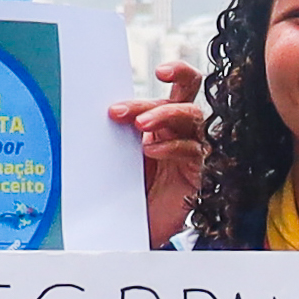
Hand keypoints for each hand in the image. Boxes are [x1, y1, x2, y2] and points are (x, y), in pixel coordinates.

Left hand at [109, 62, 204, 245]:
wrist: (136, 228)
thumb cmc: (128, 189)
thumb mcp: (119, 155)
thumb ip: (119, 132)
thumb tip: (101, 108)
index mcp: (162, 121)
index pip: (175, 88)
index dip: (175, 73)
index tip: (160, 70)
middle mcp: (179, 130)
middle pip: (190, 92)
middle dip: (177, 79)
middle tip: (155, 79)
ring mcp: (190, 149)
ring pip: (190, 116)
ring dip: (164, 114)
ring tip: (140, 126)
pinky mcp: (197, 173)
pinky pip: (191, 150)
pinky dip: (170, 146)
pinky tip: (151, 150)